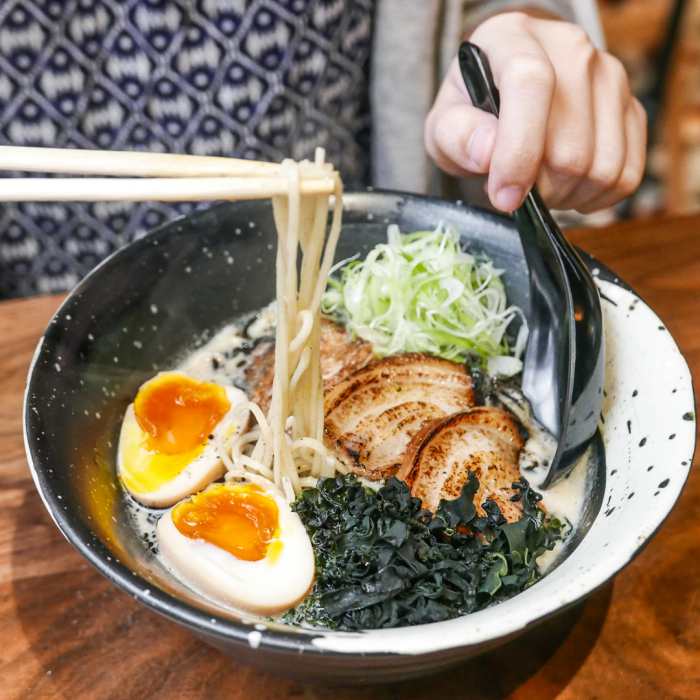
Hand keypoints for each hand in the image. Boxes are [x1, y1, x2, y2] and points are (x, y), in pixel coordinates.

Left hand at [425, 12, 646, 212]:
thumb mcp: (445, 124)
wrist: (506, 94)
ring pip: (601, 167)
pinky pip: (626, 174)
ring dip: (566, 196)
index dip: (518, 151)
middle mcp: (571, 49)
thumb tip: (486, 152)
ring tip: (539, 187)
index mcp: (514, 38)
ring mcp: (610, 77)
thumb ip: (455, 136)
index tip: (504, 196)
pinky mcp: (631, 108)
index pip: (531, 83)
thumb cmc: (472, 111)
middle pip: (570, 147)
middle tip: (515, 191)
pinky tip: (568, 190)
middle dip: (539, 188)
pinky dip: (595, 198)